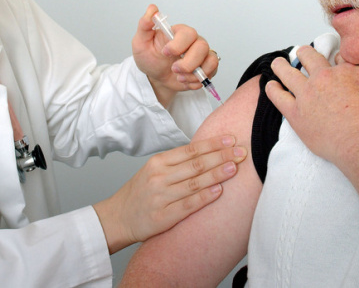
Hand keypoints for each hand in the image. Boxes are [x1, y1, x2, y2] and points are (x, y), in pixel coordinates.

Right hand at [93, 134, 246, 253]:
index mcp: (158, 162)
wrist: (117, 218)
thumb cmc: (140, 193)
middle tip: (241, 152)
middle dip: (221, 156)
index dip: (213, 144)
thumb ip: (177, 163)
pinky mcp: (163, 217)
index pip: (190, 150)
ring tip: (235, 168)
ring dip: (217, 174)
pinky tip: (219, 191)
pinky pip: (188, 205)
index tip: (231, 139)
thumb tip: (209, 153)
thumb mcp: (153, 171)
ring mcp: (160, 197)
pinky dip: (204, 197)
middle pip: (195, 164)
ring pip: (194, 182)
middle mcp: (159, 177)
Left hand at [132, 5, 218, 104]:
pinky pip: (211, 72)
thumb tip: (152, 8)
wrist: (155, 77)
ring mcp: (202, 54)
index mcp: (178, 33)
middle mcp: (193, 41)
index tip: (165, 52)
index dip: (178, 44)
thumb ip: (145, 25)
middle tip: (174, 69)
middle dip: (188, 63)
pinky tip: (185, 80)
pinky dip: (197, 81)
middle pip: (202, 47)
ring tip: (179, 76)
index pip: (188, 33)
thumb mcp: (140, 42)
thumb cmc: (150, 58)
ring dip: (193, 74)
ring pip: (210, 60)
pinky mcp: (206, 67)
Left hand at [266, 46, 358, 167]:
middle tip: (300, 53)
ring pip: (287, 73)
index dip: (333, 59)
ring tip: (277, 63)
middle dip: (303, 53)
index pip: (334, 57)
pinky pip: (278, 97)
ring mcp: (306, 96)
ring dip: (281, 66)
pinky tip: (270, 86)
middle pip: (307, 56)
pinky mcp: (296, 114)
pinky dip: (272, 89)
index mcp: (343, 71)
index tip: (330, 61)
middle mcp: (322, 79)